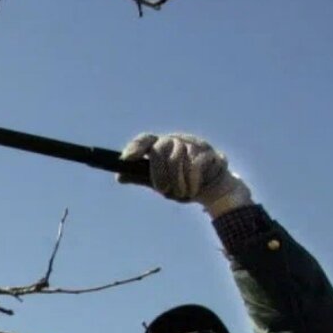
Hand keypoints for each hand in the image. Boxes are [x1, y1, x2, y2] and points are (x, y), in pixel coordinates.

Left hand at [120, 133, 252, 217]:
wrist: (213, 188)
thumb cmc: (182, 182)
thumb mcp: (159, 181)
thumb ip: (140, 177)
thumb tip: (119, 176)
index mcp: (162, 145)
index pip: (145, 140)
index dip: (135, 147)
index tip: (126, 158)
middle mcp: (176, 140)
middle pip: (161, 148)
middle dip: (159, 173)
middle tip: (163, 190)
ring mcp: (193, 144)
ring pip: (178, 157)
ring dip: (177, 180)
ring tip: (180, 192)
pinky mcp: (209, 153)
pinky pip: (195, 165)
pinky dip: (191, 182)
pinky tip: (192, 190)